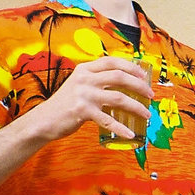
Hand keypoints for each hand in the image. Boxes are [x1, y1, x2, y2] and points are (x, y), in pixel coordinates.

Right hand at [32, 56, 151, 140]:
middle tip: (150, 95)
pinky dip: (121, 128)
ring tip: (147, 114)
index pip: (112, 61)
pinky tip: (130, 133)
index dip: (131, 66)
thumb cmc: (65, 104)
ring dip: (137, 107)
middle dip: (139, 85)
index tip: (144, 75)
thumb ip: (97, 80)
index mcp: (85, 70)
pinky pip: (108, 120)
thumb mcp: (79, 85)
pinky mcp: (82, 111)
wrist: (43, 120)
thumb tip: (125, 82)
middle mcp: (85, 79)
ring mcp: (84, 95)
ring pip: (119, 98)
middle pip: (120, 77)